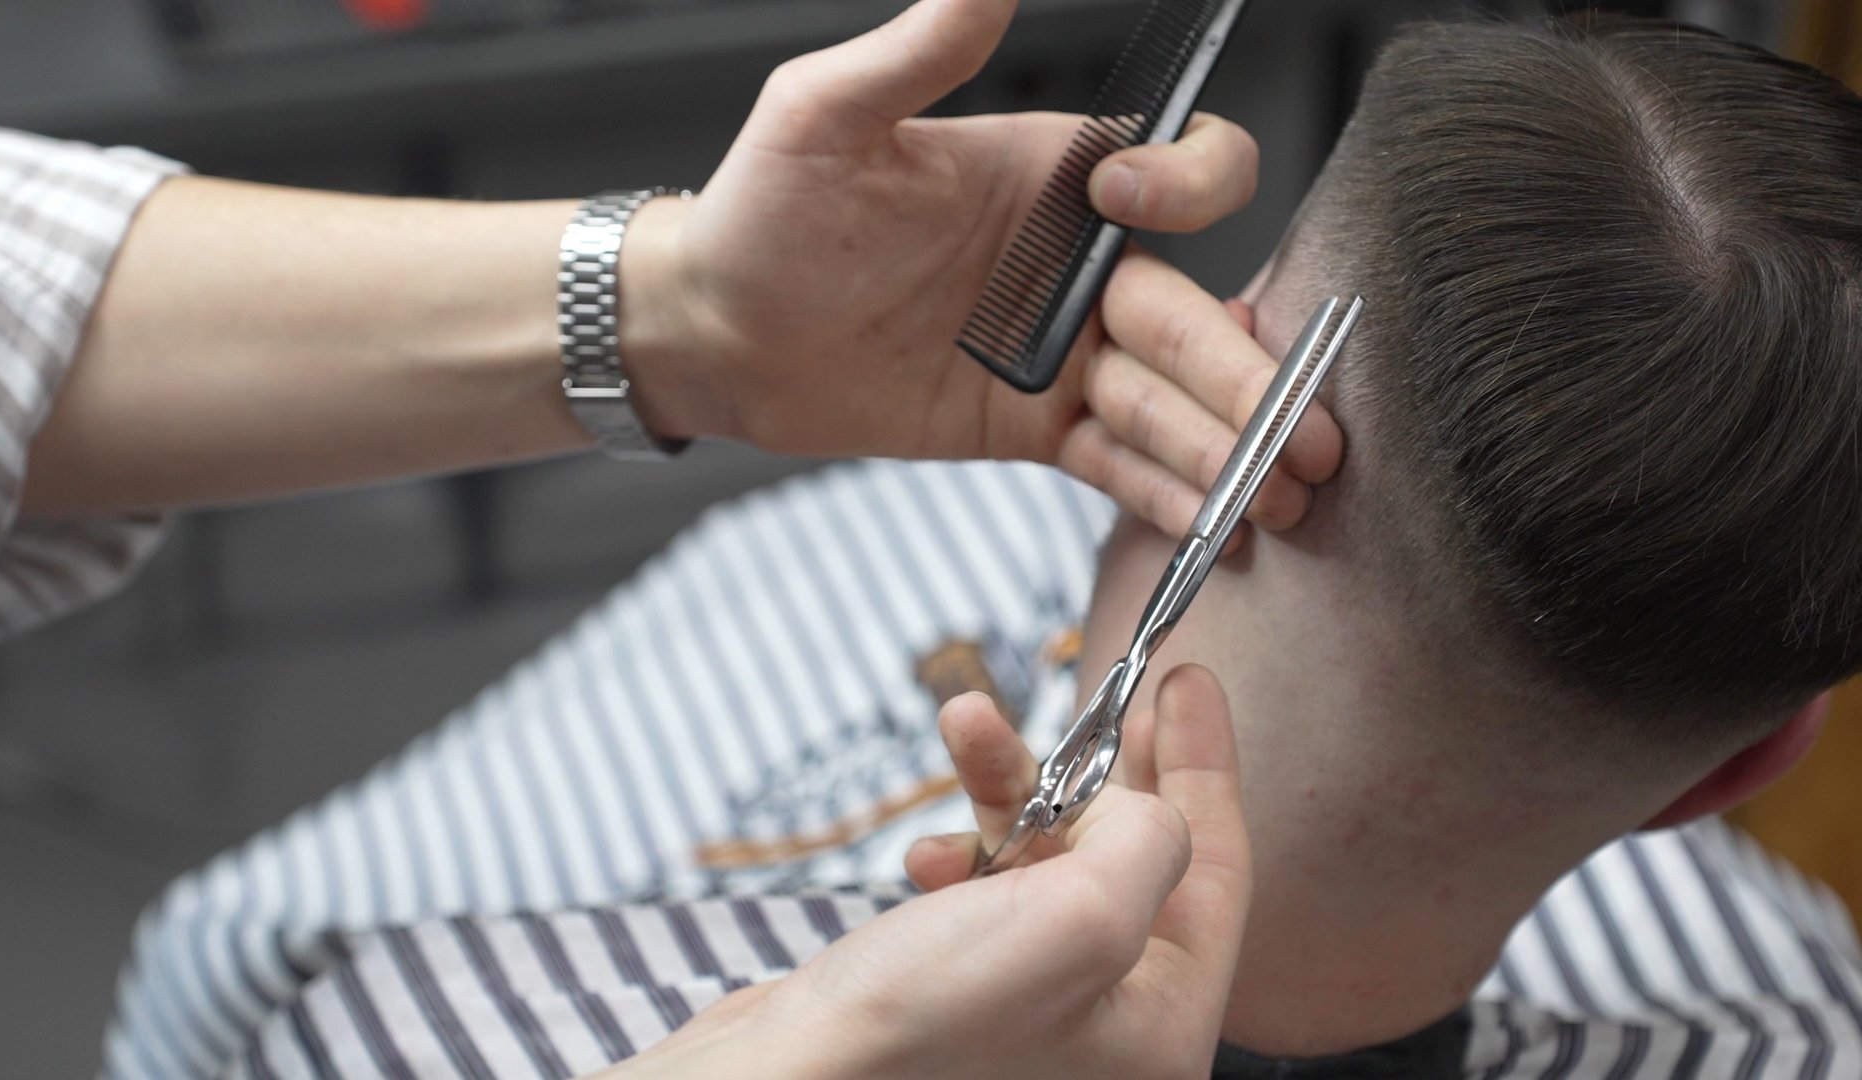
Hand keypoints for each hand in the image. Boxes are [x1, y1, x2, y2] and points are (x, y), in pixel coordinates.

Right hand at [600, 665, 1250, 1079]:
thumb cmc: (924, 1034)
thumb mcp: (1081, 917)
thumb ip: (1146, 845)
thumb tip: (1131, 808)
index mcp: (1162, 1029)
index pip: (1217, 876)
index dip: (1205, 767)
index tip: (1188, 683)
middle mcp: (1107, 1029)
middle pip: (1137, 862)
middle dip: (1104, 769)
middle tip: (1113, 698)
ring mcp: (1032, 1012)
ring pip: (1051, 860)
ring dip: (1010, 788)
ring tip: (967, 728)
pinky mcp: (961, 995)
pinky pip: (989, 888)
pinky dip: (961, 845)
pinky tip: (924, 846)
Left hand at [620, 0, 1339, 536]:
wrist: (716, 327)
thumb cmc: (763, 208)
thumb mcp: (826, 114)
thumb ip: (917, 50)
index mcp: (1051, 182)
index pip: (1171, 173)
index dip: (1182, 184)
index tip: (1126, 204)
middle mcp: (1074, 269)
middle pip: (1191, 313)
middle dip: (1247, 371)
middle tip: (1298, 426)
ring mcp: (1057, 354)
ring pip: (1165, 398)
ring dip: (1228, 446)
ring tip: (1283, 491)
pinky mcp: (1028, 427)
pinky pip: (1113, 459)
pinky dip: (1166, 491)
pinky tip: (1218, 524)